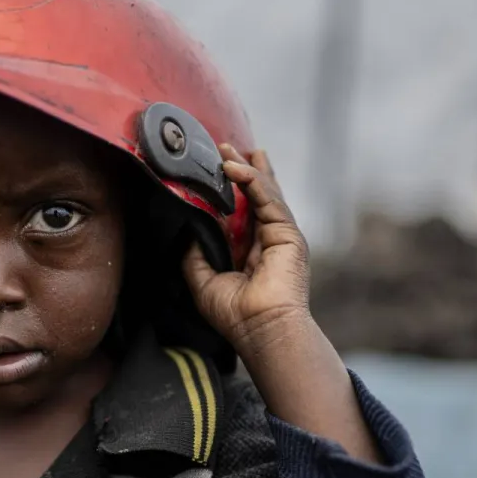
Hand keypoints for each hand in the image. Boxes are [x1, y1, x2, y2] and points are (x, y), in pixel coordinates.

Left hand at [182, 145, 311, 355]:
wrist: (261, 330)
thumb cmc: (236, 315)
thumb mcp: (202, 281)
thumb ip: (194, 255)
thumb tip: (188, 231)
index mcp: (249, 252)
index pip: (241, 213)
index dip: (229, 191)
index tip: (214, 171)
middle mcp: (266, 241)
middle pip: (257, 196)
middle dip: (242, 170)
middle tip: (225, 147)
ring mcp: (280, 236)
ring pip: (264, 193)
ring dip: (245, 169)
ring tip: (226, 150)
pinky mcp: (288, 234)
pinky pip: (269, 199)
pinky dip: (253, 181)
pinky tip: (235, 168)